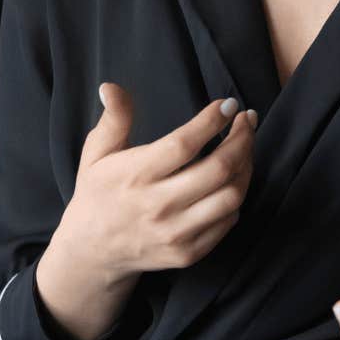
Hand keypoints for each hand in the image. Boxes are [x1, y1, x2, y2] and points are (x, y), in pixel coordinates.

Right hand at [35, 83, 256, 339]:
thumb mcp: (96, 153)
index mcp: (135, 176)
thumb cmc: (98, 193)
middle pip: (218, 169)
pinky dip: (236, 195)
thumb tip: (110, 87)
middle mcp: (157, 206)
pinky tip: (233, 178)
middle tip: (247, 120)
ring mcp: (175, 233)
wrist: (92, 251)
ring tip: (244, 146)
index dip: (212, 121)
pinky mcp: (188, 253)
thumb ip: (113, 119)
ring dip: (246, 166)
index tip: (228, 105)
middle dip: (242, 138)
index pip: (184, 144)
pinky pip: (228, 221)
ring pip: (231, 196)